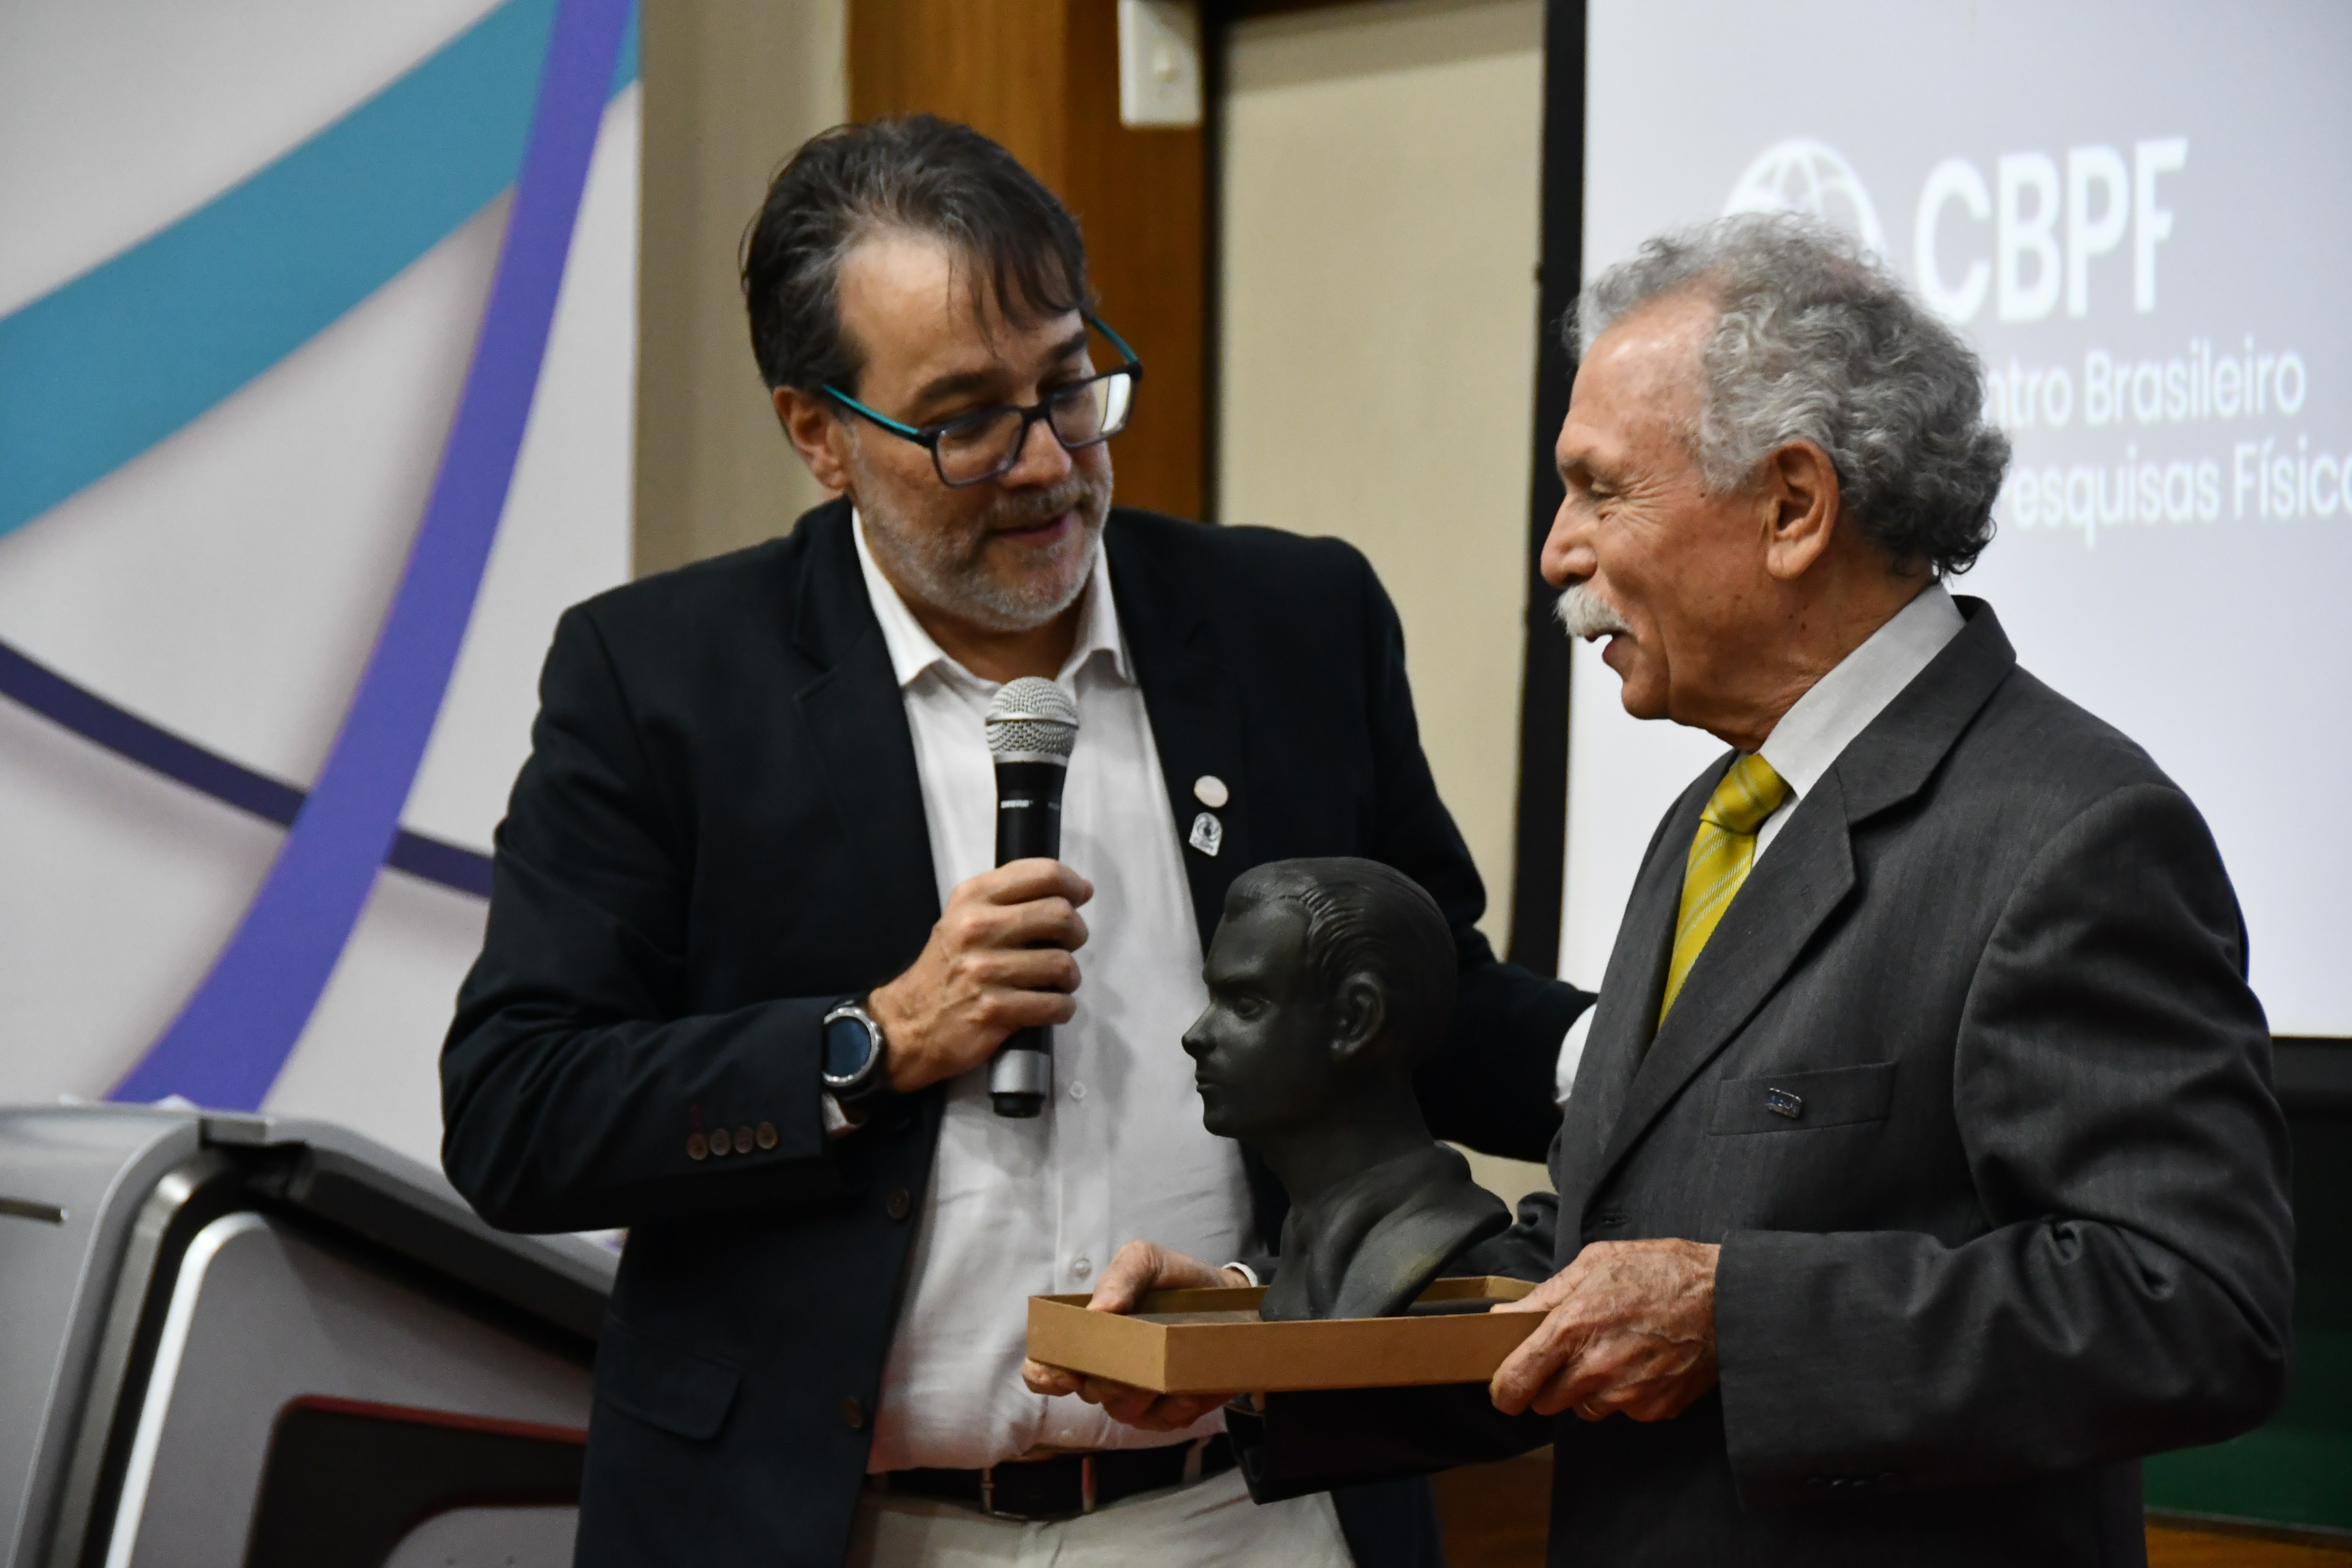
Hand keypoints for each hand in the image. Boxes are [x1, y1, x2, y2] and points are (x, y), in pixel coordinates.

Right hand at [869, 859, 1092, 1094]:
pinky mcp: (993, 1010)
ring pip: (1063, 965)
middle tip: (1068, 945)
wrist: (909, 1024)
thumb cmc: (948, 969)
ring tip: (1054, 982)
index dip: (1072, 884)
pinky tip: (1049, 1007)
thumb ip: (1013, 898)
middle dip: (1076, 933)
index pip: (1043, 874)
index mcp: (972, 897)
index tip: (1079, 896)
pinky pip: (1055, 1005)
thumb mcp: (965, 917)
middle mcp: (976, 928)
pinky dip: (1061, 1009)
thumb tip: (1078, 889)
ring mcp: (984, 971)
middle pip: (1060, 916)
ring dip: (1069, 978)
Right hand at [1022, 1239, 1248, 1430]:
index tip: (1067, 1375)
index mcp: (1087, 1336)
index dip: (1046, 1376)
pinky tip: (1190, 1388)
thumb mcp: (1147, 1261)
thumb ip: (1120, 1277)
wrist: (1231, 1302)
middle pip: (1090, 1392)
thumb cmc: (1177, 1281)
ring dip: (1147, 1392)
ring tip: (1174, 1369)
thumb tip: (1097, 1312)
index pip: (1044, 1368)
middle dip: (1111, 1379)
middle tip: (1138, 1358)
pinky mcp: (1166, 1413)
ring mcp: (1134, 1396)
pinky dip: (1176, 1407)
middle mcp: (1103, 1372)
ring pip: (1124, 1411)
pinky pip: (1161, 1422)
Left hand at [1488, 1239, 1719, 1422]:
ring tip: (1614, 1351)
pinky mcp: (1655, 1409)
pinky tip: (1641, 1363)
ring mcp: (1628, 1394)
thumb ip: (1546, 1294)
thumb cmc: (1660, 1271)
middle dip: (1550, 1382)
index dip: (1505, 1390)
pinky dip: (1625, 1394)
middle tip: (1571, 1353)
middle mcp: (1597, 1367)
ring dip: (1588, 1389)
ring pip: (1585, 1409)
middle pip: (1547, 1401)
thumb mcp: (1596, 1263)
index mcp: (1574, 1326)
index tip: (1504, 1391)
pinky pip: (1623, 1412)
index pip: (1519, 1379)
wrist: (1726, 1296)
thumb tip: (1505, 1315)